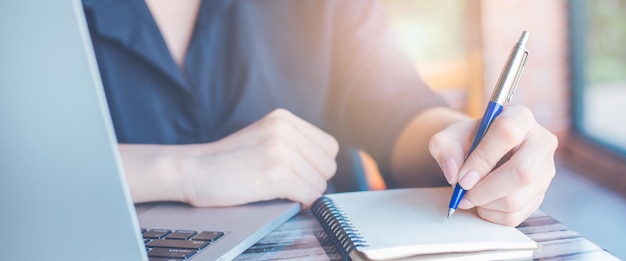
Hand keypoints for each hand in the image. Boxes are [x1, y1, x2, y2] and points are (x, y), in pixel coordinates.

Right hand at [121, 109, 338, 208]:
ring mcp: (282, 151)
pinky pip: (309, 195)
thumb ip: (292, 142)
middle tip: (291, 186)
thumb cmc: (225, 161)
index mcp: (283, 118)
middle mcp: (285, 130)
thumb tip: (323, 166)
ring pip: (319, 183)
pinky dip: (301, 203)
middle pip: (327, 165)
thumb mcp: (263, 137)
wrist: (193, 170)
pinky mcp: (277, 173)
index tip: (304, 175)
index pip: (329, 146)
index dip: (318, 165)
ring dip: (305, 193)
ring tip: (282, 192)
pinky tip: (283, 199)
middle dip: (314, 181)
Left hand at [429, 105, 557, 225]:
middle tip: (464, 194)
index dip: (482, 159)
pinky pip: (516, 215)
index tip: (462, 177)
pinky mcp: (541, 193)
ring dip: (485, 204)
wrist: (481, 151)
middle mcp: (541, 141)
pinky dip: (492, 214)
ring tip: (469, 196)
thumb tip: (455, 174)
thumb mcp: (449, 137)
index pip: (507, 133)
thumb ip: (444, 148)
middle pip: (522, 172)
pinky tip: (482, 202)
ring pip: (517, 198)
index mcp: (519, 117)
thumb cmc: (468, 141)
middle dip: (486, 189)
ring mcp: (546, 169)